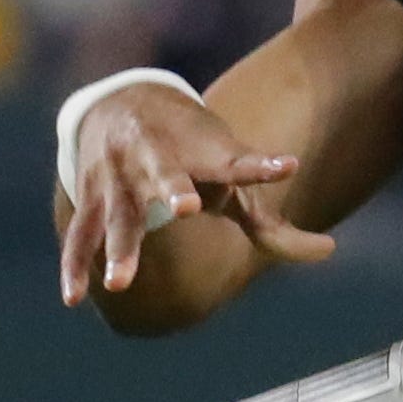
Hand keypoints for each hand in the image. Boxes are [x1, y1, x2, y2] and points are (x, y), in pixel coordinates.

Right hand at [60, 82, 334, 306]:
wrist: (125, 102)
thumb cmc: (194, 153)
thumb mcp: (231, 176)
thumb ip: (272, 223)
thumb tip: (330, 250)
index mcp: (204, 155)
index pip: (239, 161)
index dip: (263, 165)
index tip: (288, 165)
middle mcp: (160, 160)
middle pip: (167, 174)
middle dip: (174, 188)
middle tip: (185, 207)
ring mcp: (121, 178)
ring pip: (118, 213)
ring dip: (120, 246)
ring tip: (120, 285)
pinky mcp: (91, 196)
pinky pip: (80, 235)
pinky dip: (75, 265)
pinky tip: (72, 298)